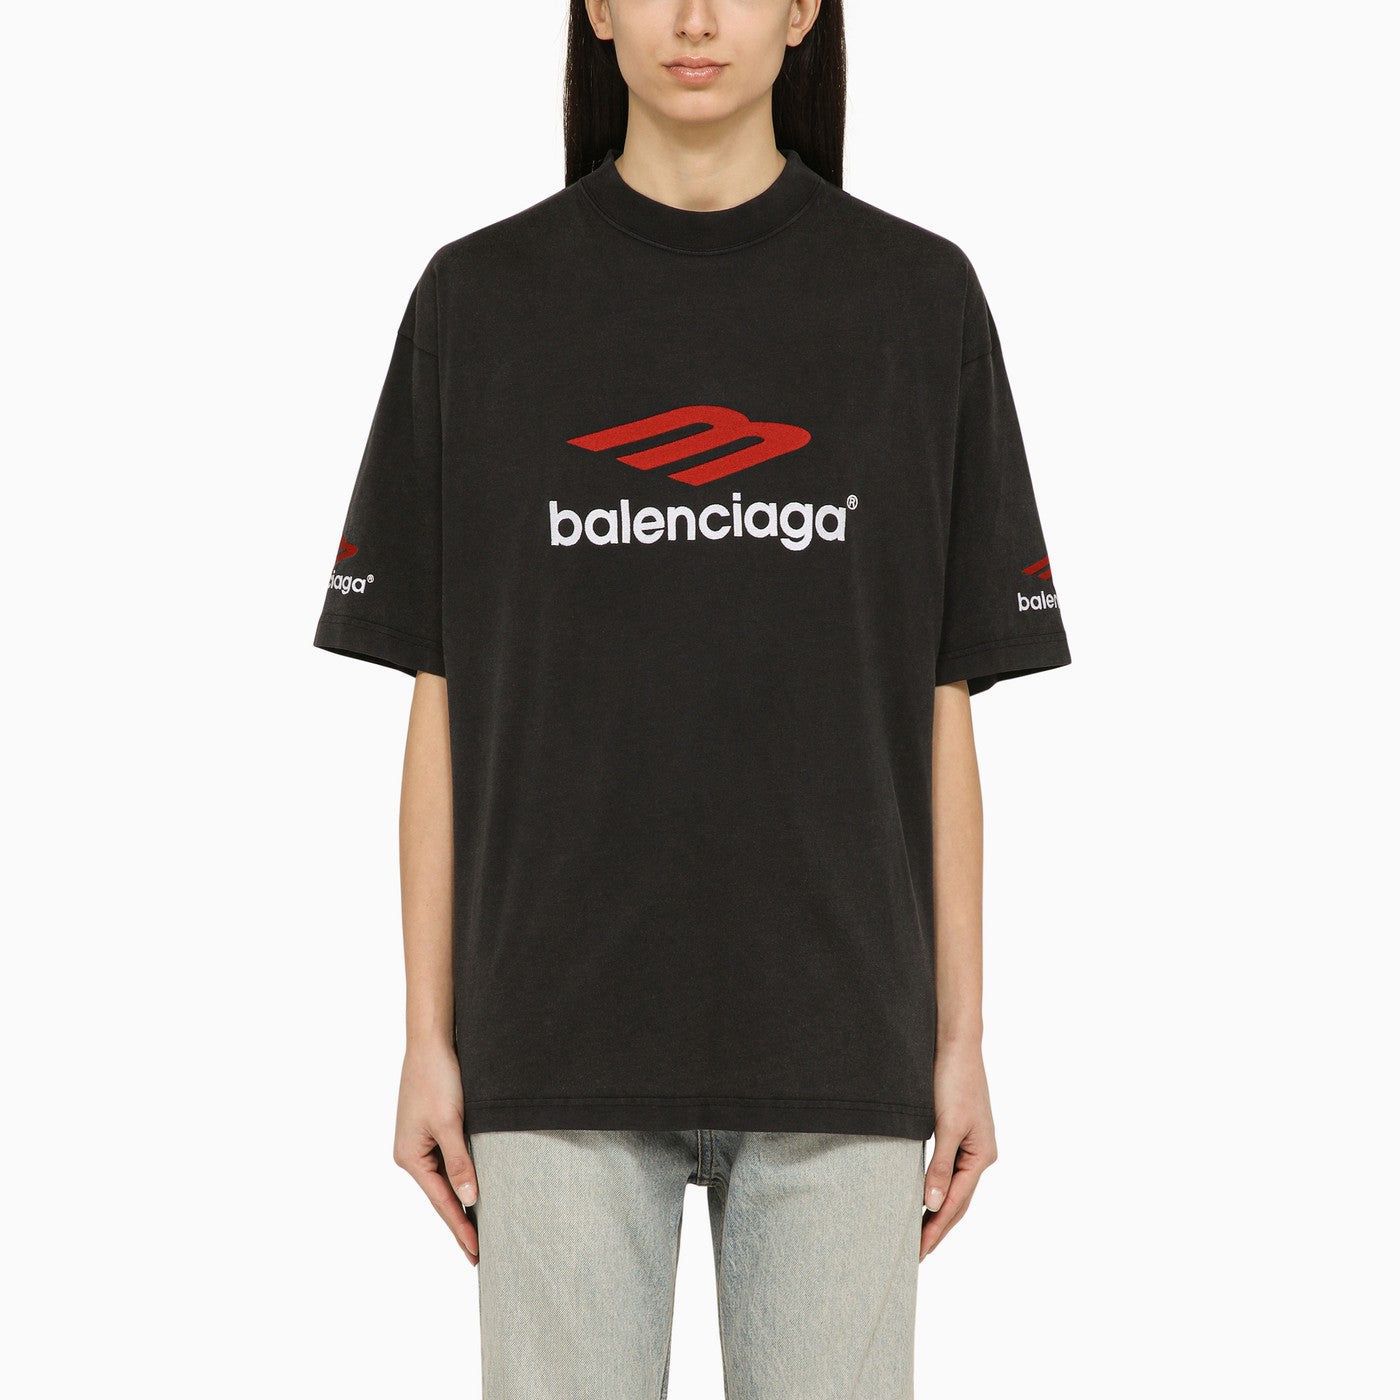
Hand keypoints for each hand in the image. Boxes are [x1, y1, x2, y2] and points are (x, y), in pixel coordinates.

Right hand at [393, 1039, 478, 1262]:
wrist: (430, 1043)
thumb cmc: (436, 1078)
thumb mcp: (450, 1123)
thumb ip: (459, 1162)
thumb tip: (469, 1199)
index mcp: (410, 1157)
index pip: (442, 1202)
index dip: (461, 1227)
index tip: (476, 1253)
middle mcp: (412, 1154)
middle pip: (441, 1195)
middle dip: (460, 1222)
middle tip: (479, 1253)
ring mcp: (420, 1142)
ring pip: (444, 1180)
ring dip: (460, 1200)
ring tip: (479, 1228)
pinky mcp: (431, 1129)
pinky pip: (447, 1162)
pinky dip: (459, 1178)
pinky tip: (471, 1189)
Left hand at [921, 1041, 996, 1259]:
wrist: (955, 1044)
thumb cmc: (954, 1080)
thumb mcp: (947, 1126)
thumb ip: (940, 1167)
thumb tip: (932, 1204)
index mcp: (982, 1156)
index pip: (956, 1203)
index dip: (937, 1228)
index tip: (919, 1251)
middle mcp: (980, 1155)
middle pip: (958, 1201)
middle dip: (938, 1227)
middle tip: (916, 1253)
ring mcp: (971, 1144)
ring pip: (954, 1188)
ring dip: (938, 1211)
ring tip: (920, 1234)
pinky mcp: (958, 1132)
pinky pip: (949, 1171)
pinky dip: (938, 1189)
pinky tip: (925, 1196)